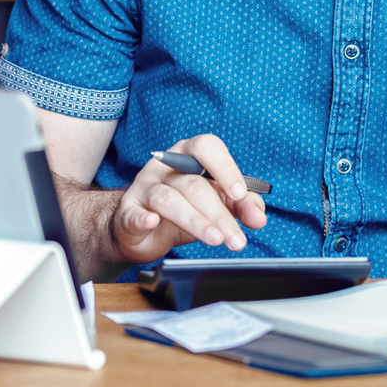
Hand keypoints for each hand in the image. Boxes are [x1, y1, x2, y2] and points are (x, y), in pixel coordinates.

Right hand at [110, 133, 267, 265]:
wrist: (142, 230)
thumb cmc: (185, 208)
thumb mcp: (217, 203)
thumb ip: (241, 205)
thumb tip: (258, 218)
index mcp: (190, 154)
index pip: (207, 147)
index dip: (225, 168)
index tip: (240, 193)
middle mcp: (166, 165)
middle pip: (194, 184)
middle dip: (219, 214)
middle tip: (235, 238)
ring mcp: (145, 186)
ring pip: (170, 200)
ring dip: (196, 222)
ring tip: (216, 239)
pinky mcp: (128, 210)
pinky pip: (135, 213)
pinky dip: (144, 218)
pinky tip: (153, 223)